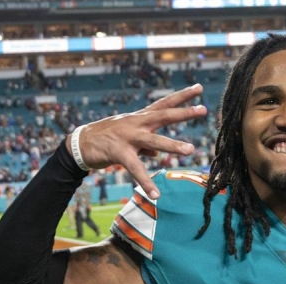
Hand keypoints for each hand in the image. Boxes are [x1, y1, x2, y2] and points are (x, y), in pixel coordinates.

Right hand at [67, 84, 207, 198]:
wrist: (81, 143)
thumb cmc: (108, 138)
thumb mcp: (130, 136)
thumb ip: (146, 144)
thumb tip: (158, 154)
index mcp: (140, 118)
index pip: (164, 103)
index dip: (182, 96)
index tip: (198, 88)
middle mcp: (136, 123)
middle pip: (164, 115)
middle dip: (184, 113)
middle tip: (204, 109)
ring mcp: (128, 137)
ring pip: (153, 140)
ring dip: (172, 145)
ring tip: (190, 150)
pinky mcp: (119, 152)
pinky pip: (135, 169)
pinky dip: (146, 182)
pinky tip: (155, 194)